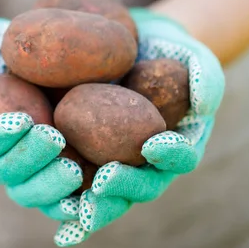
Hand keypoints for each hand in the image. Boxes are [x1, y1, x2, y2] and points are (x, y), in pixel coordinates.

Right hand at [0, 19, 82, 210]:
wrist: (17, 57)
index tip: (22, 120)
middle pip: (6, 172)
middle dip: (30, 158)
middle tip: (54, 138)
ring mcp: (25, 167)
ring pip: (31, 191)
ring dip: (51, 185)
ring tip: (74, 170)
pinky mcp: (52, 170)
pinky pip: (58, 197)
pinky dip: (73, 203)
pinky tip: (93, 196)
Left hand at [53, 8, 224, 246]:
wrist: (130, 43)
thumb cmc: (165, 51)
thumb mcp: (193, 55)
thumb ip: (205, 76)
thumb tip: (202, 102)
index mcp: (173, 144)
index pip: (178, 159)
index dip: (169, 156)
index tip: (153, 144)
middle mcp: (140, 163)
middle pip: (135, 189)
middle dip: (121, 190)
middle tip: (105, 180)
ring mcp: (107, 162)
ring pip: (98, 196)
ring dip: (83, 198)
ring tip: (66, 188)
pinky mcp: (73, 154)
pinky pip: (62, 183)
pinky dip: (51, 193)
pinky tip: (44, 204)